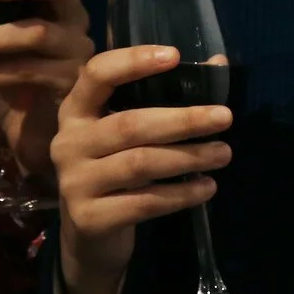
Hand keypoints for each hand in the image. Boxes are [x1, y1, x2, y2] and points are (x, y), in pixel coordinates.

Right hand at [51, 44, 232, 293]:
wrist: (89, 237)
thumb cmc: (115, 171)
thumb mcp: (129, 134)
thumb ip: (164, 98)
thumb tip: (218, 65)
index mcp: (76, 111)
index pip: (97, 75)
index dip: (133, 61)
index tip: (174, 56)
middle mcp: (68, 142)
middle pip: (130, 124)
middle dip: (182, 119)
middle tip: (224, 117)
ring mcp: (75, 182)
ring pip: (140, 163)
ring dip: (188, 157)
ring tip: (223, 153)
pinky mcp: (89, 218)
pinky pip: (144, 202)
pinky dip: (180, 195)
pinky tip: (207, 188)